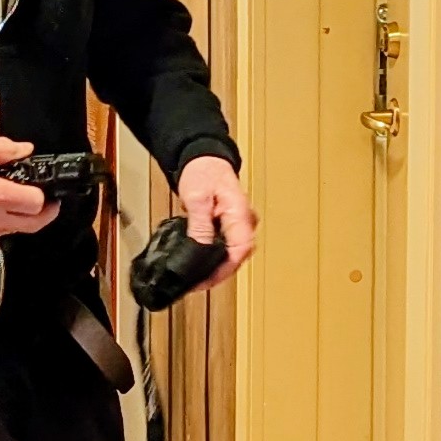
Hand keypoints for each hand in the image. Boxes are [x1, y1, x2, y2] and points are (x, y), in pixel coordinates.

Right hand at [0, 137, 54, 250]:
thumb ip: (2, 150)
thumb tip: (26, 150)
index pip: (36, 203)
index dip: (43, 195)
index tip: (43, 189)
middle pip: (34, 224)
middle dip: (43, 213)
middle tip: (44, 202)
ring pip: (16, 231)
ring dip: (19, 218)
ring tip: (9, 202)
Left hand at [177, 156, 257, 285]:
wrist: (202, 157)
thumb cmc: (203, 171)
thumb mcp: (197, 198)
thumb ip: (200, 226)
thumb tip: (200, 250)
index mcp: (240, 215)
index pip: (239, 250)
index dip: (224, 270)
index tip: (206, 280)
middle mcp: (244, 222)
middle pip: (236, 257)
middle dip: (218, 273)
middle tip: (197, 284)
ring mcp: (238, 224)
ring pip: (231, 253)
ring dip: (216, 267)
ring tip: (197, 278)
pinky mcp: (230, 225)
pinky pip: (225, 246)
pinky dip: (213, 256)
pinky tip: (200, 263)